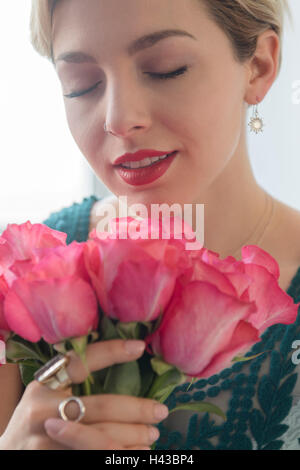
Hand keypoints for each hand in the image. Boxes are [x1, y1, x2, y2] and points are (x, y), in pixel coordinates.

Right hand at [0, 339, 167, 449]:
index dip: (110, 352)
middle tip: (160, 411)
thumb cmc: (35, 423)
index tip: (139, 347)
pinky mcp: (48, 459)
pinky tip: (134, 451)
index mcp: (44, 384)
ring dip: (133, 436)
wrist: (7, 455)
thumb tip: (124, 376)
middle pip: (100, 406)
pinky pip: (93, 456)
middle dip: (136, 409)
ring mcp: (45, 438)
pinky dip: (119, 454)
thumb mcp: (45, 398)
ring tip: (152, 434)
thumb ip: (71, 387)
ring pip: (101, 436)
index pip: (80, 362)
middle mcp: (42, 409)